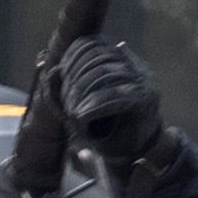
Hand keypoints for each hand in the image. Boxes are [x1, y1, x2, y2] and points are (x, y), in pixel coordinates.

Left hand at [56, 38, 167, 173]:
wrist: (137, 153)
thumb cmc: (107, 128)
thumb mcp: (79, 107)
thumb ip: (63, 91)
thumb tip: (52, 71)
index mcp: (120, 60)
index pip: (93, 44)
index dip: (72, 56)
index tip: (60, 74)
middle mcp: (134, 66)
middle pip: (97, 59)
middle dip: (75, 78)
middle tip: (65, 100)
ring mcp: (142, 81)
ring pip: (105, 75)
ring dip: (82, 92)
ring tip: (72, 111)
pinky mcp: (145, 100)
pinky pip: (115, 96)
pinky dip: (95, 105)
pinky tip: (82, 116)